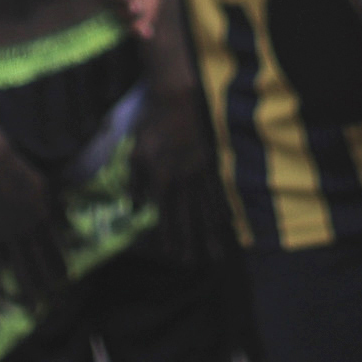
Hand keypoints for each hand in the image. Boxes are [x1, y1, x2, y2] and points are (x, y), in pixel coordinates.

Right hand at [0, 131, 68, 309]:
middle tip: (59, 305)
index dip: (62, 265)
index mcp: (43, 218)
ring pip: (22, 269)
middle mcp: (30, 232)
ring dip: (30, 292)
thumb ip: (55, 202)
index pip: (56, 248)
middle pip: (42, 264)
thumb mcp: (45, 184)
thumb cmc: (18, 169)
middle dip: (52, 286)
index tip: (68, 280)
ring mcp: (10, 237)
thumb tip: (67, 214)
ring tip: (36, 310)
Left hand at [138, 87, 222, 263]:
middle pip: (187, 219)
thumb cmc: (153, 122)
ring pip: (206, 210)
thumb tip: (135, 205)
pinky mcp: (213, 162)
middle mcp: (183, 181)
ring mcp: (201, 173)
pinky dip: (222, 209)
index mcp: (161, 179)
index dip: (167, 236)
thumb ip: (135, 180)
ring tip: (215, 253)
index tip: (170, 255)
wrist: (179, 98)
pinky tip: (226, 223)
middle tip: (191, 263)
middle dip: (189, 243)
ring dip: (209, 234)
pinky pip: (219, 192)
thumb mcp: (135, 150)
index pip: (164, 215)